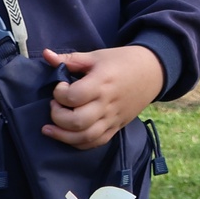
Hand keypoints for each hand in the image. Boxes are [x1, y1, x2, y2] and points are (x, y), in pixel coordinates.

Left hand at [42, 45, 166, 148]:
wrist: (153, 72)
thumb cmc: (122, 61)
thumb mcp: (97, 56)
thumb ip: (70, 59)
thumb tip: (46, 55)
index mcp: (102, 83)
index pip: (74, 96)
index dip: (59, 93)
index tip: (60, 86)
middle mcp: (107, 104)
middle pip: (77, 121)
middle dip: (57, 115)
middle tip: (56, 104)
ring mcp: (112, 118)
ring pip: (84, 137)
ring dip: (62, 135)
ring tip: (50, 126)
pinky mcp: (116, 127)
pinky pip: (95, 142)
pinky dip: (78, 143)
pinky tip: (67, 136)